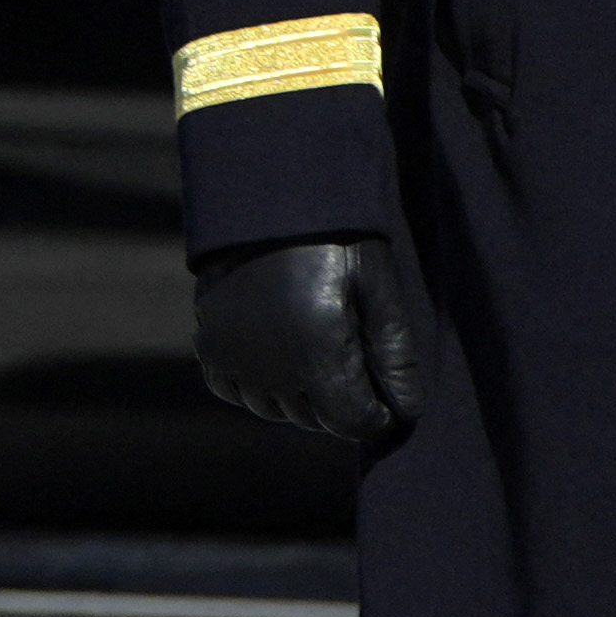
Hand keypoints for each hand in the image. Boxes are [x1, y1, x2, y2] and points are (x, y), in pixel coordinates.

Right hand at [194, 235, 423, 442]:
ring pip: (272, 408)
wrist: (270, 193)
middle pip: (313, 418)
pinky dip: (254, 383)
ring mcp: (233, 355)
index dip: (375, 416)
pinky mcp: (208, 340)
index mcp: (318, 353)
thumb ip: (395, 354)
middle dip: (339, 402)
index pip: (351, 422)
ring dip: (297, 396)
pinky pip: (233, 389)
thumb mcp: (378, 285)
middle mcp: (271, 365)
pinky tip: (275, 353)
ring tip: (315, 353)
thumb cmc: (336, 235)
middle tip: (350, 362)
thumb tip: (407, 411)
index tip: (385, 401)